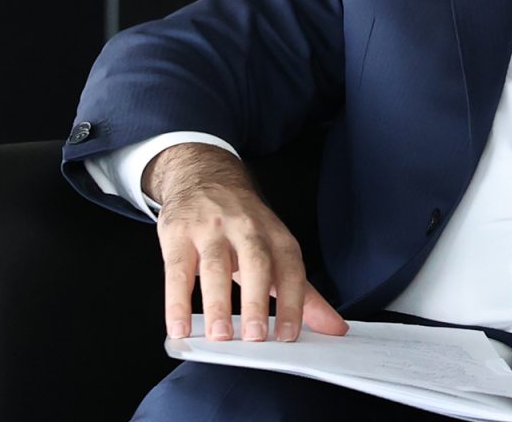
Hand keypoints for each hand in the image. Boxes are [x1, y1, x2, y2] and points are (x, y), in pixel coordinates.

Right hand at [145, 143, 347, 341]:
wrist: (204, 175)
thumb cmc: (244, 224)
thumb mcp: (277, 249)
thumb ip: (303, 292)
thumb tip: (334, 328)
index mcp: (275, 235)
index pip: (290, 268)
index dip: (293, 302)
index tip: (290, 335)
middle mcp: (246, 228)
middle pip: (255, 263)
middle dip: (257, 300)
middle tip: (256, 337)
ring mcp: (210, 229)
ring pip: (215, 267)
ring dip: (217, 304)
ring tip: (219, 336)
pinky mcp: (178, 234)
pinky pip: (177, 271)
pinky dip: (177, 302)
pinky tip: (178, 328)